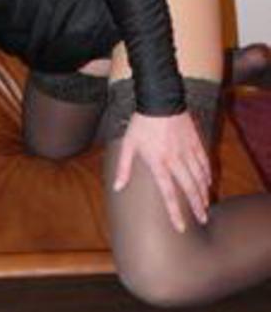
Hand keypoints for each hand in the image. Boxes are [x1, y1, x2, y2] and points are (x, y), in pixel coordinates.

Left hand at [114, 110, 210, 232]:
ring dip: (203, 193)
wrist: (159, 99)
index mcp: (158, 162)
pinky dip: (207, 174)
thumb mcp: (128, 144)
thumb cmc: (140, 123)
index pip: (168, 193)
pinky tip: (208, 182)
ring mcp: (187, 151)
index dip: (174, 212)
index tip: (180, 227)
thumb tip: (117, 188)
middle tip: (203, 220)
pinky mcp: (195, 141)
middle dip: (196, 207)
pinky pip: (204, 161)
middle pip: (189, 188)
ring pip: (199, 177)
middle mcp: (175, 160)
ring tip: (206, 206)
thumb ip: (123, 167)